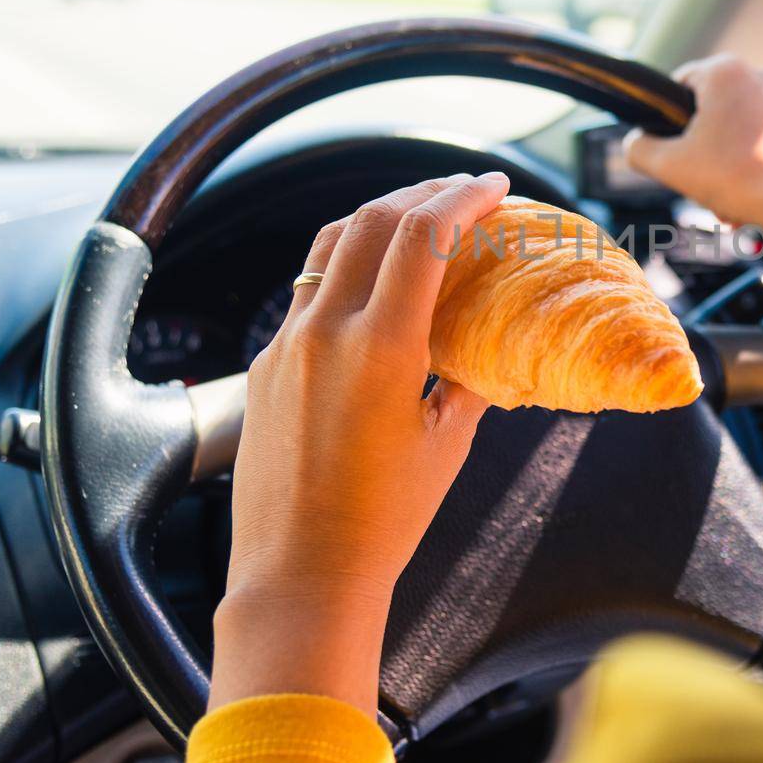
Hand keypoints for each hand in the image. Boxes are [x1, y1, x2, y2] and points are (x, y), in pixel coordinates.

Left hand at [208, 172, 510, 715]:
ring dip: (380, 216)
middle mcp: (326, 331)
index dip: (464, 198)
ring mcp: (287, 344)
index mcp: (381, 347)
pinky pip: (307, 288)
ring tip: (419, 216)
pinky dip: (349, 263)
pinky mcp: (266, 363)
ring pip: (331, 243)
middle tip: (465, 190)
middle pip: (374, 219)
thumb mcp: (446, 443)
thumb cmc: (384, 521)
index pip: (423, 235)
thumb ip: (467, 379)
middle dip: (425, 192)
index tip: (495, 186)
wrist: (300, 575)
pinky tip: (375, 281)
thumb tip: (487, 348)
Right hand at [625, 54, 762, 263]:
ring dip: (731, 163)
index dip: (669, 119)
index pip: (680, 85)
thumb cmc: (737, 179)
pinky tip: (757, 196)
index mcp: (724, 72)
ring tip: (731, 199)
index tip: (675, 149)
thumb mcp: (669, 166)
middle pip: (713, 111)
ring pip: (742, 131)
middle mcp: (760, 77)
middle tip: (703, 181)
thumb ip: (639, 148)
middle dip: (704, 149)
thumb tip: (636, 143)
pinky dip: (759, 166)